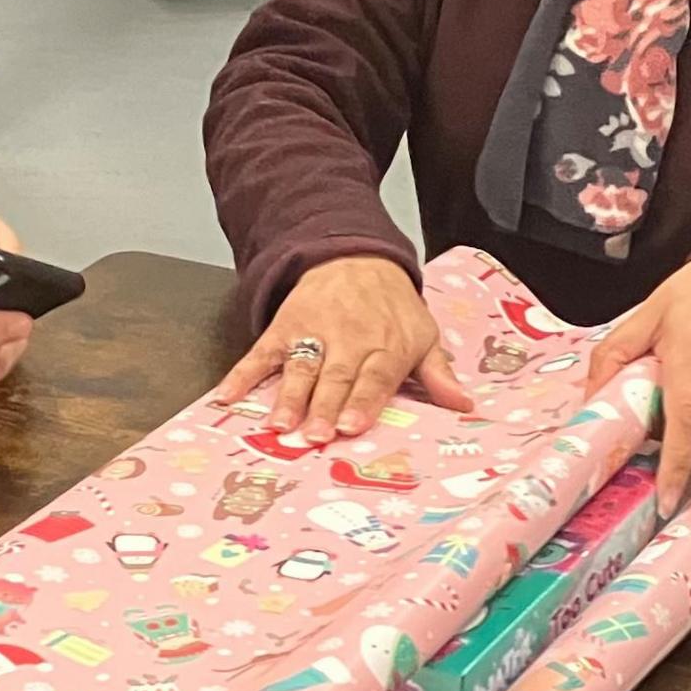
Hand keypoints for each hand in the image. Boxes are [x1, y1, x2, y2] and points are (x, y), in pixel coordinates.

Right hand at [210, 255, 469, 441]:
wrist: (355, 256)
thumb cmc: (392, 306)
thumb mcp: (423, 333)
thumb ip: (438, 373)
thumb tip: (464, 406)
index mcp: (385, 346)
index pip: (375, 377)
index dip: (364, 401)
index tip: (353, 424)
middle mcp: (348, 340)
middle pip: (335, 377)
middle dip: (324, 407)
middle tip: (315, 435)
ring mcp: (312, 333)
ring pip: (300, 367)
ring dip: (288, 396)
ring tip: (278, 424)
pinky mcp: (284, 327)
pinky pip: (261, 353)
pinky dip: (242, 374)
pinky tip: (227, 396)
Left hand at [594, 255, 690, 498]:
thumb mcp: (649, 312)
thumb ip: (614, 355)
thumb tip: (592, 396)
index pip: (686, 425)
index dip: (675, 467)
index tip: (664, 498)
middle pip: (686, 440)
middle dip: (660, 441)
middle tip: (641, 415)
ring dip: (678, 423)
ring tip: (674, 381)